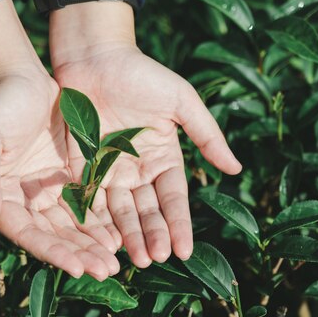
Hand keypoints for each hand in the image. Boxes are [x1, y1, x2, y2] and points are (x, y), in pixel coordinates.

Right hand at [0, 0, 119, 279]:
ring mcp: (46, 188)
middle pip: (53, 235)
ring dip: (93, 242)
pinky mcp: (67, 174)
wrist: (18, 73)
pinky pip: (86, 201)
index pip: (27, 233)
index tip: (79, 268)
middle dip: (80, 253)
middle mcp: (22, 199)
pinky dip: (101, 218)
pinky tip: (121, 232)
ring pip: (72, 223)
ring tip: (119, 259)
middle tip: (108, 270)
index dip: (53, 252)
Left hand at [49, 2, 241, 267]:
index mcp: (164, 157)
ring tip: (134, 260)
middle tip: (156, 260)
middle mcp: (138, 170)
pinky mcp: (81, 168)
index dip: (180, 224)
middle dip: (153, 236)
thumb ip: (207, 135)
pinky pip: (90, 199)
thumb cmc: (142, 74)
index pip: (174, 197)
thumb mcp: (181, 101)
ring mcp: (109, 171)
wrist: (95, 57)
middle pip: (147, 210)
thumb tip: (236, 168)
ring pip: (119, 211)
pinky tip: (103, 242)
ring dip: (127, 236)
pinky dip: (96, 221)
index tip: (185, 251)